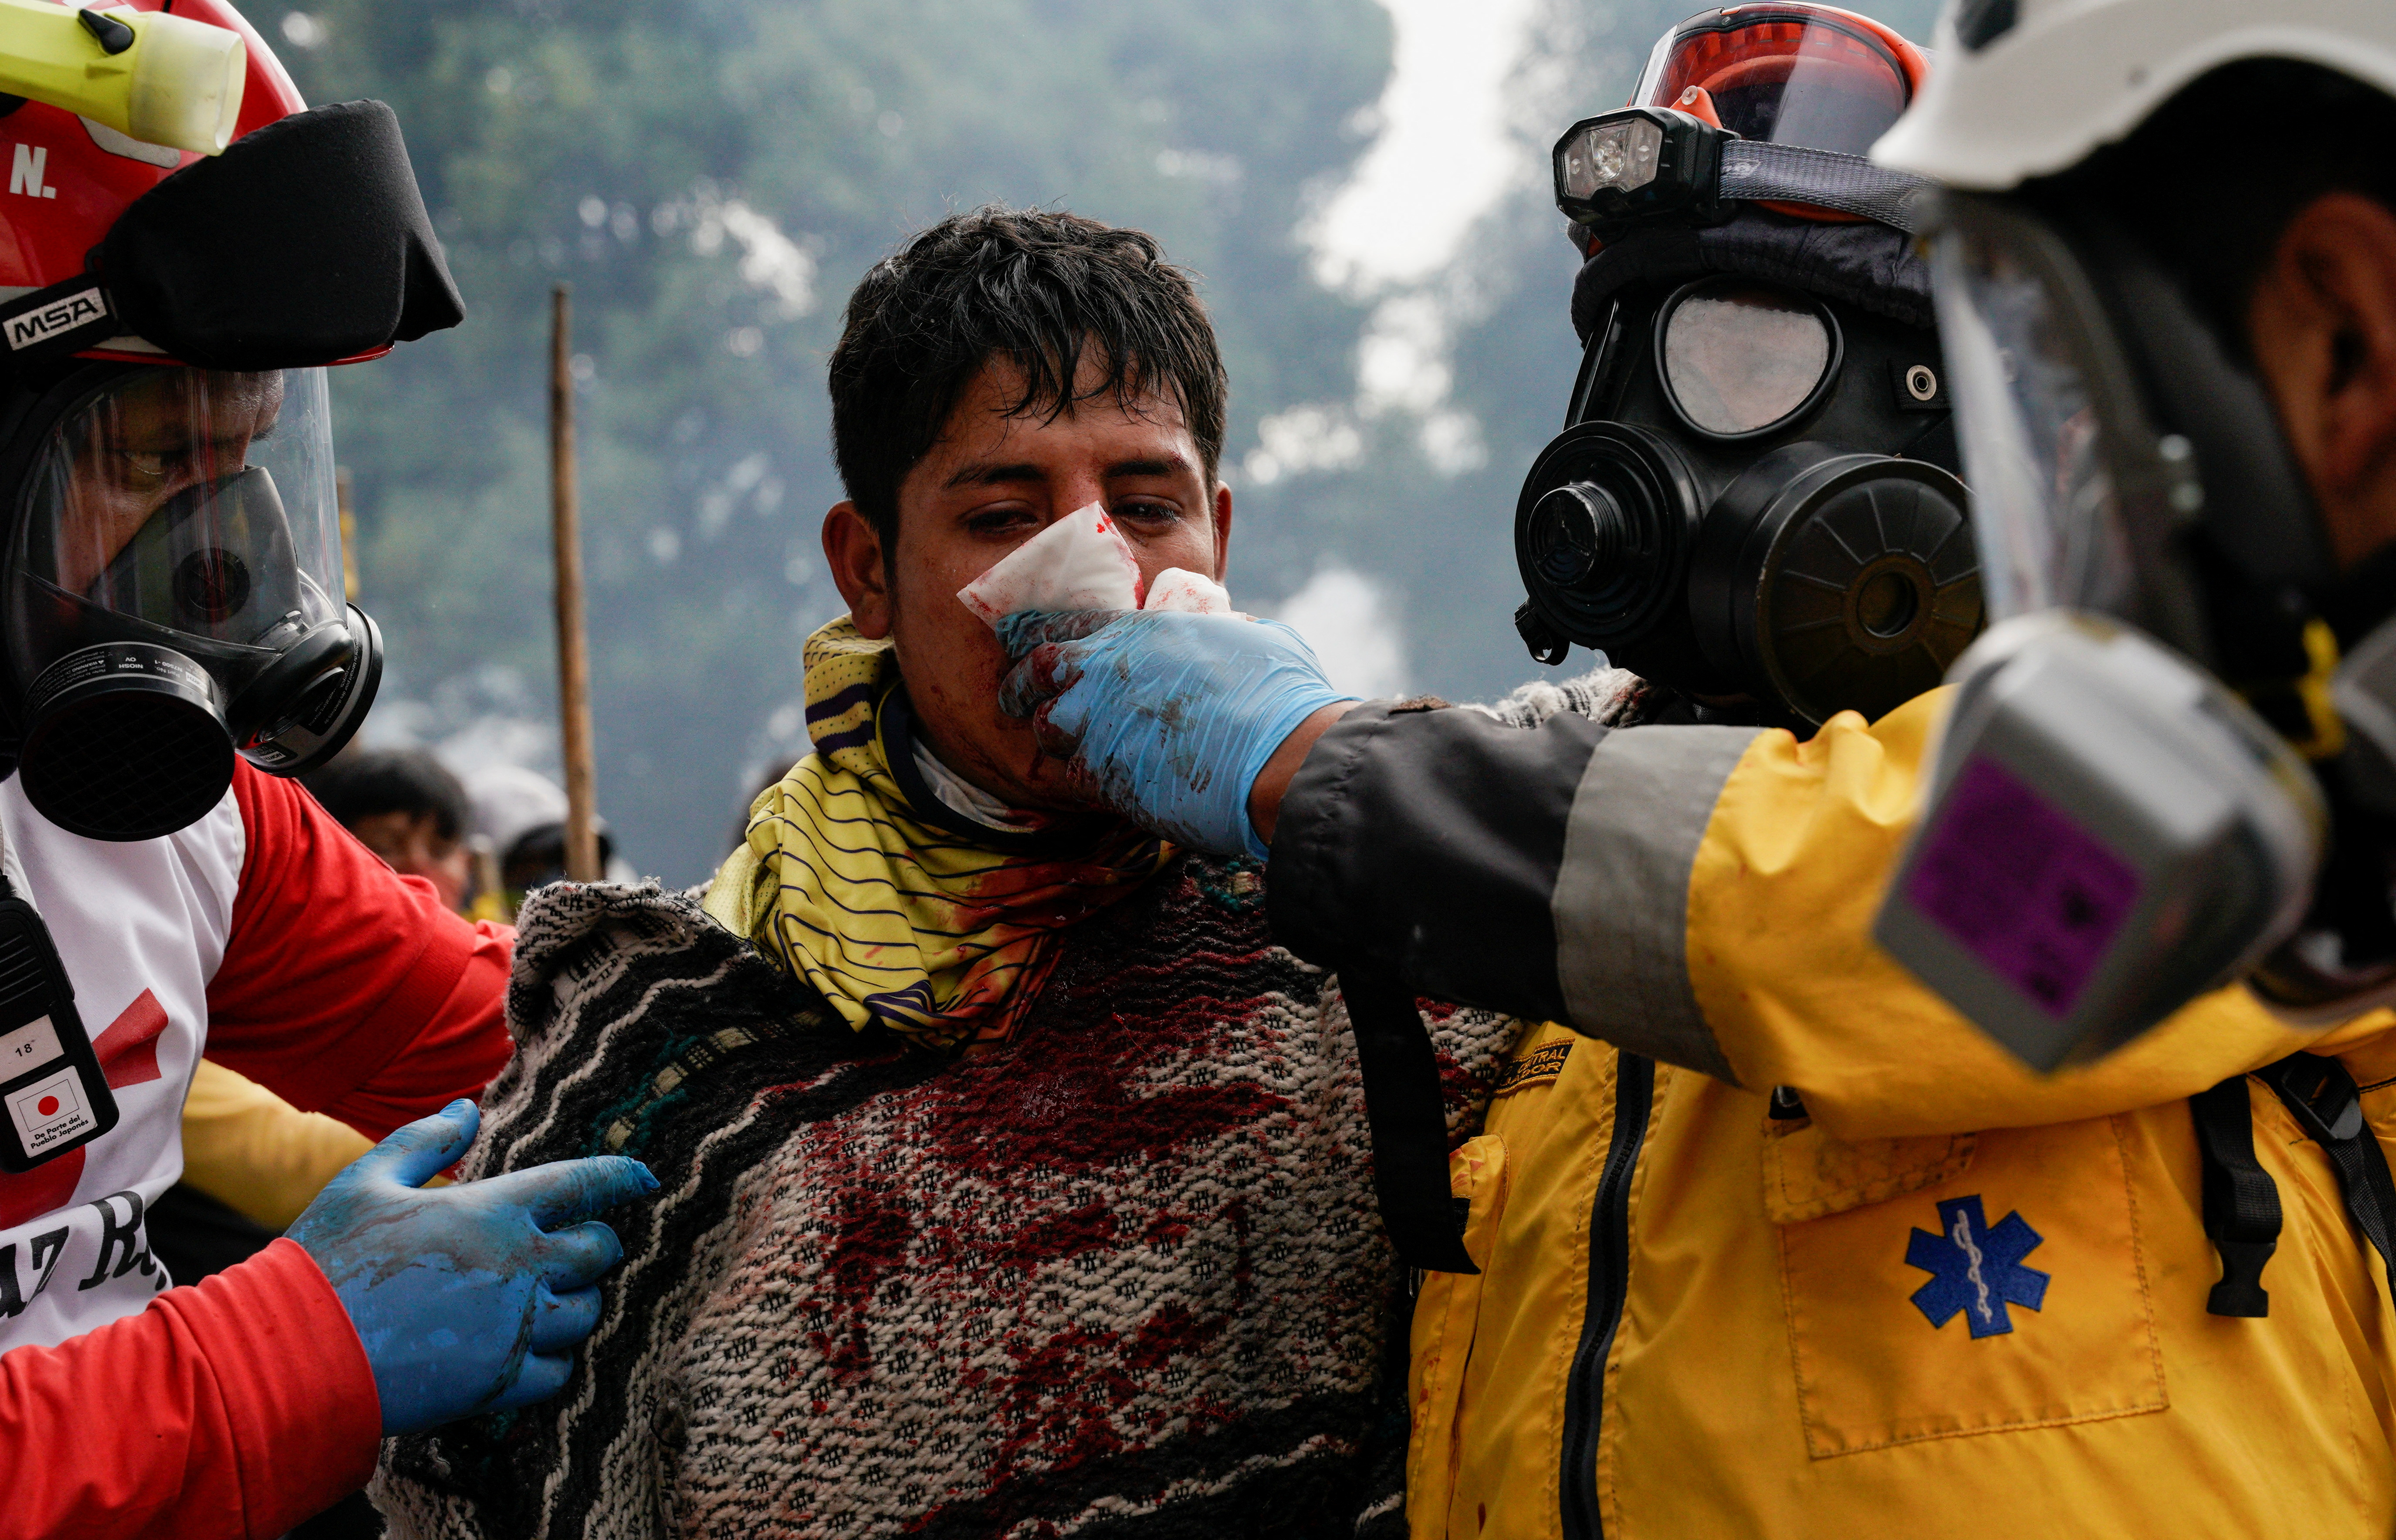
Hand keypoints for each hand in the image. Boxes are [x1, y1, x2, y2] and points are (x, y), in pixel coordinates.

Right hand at [286, 1101, 657, 1434]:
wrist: (293, 1357)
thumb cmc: (326, 1262)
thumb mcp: (368, 1182)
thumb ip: (425, 1141)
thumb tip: (466, 1108)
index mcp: (493, 1212)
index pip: (584, 1183)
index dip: (621, 1175)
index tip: (645, 1176)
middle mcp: (518, 1268)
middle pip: (599, 1251)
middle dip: (596, 1244)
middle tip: (576, 1245)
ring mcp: (514, 1329)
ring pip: (587, 1313)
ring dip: (576, 1301)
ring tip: (546, 1296)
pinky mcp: (500, 1383)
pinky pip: (560, 1371)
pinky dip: (555, 1359)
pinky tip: (527, 1348)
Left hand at [997, 608, 1355, 856]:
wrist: (1285, 758)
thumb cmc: (1282, 695)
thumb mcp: (1252, 639)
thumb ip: (1219, 635)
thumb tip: (1226, 634)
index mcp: (1142, 631)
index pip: (1066, 623)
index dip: (1037, 633)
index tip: (1025, 642)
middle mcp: (1107, 672)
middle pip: (1035, 672)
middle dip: (1020, 685)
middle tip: (1015, 697)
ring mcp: (1100, 726)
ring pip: (1046, 728)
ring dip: (1055, 736)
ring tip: (1072, 744)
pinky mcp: (1107, 778)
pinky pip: (1075, 777)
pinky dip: (1085, 779)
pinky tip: (1108, 781)